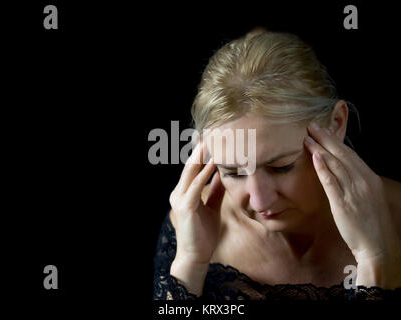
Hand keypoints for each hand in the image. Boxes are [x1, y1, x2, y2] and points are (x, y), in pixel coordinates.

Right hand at [169, 142, 224, 265]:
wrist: (196, 254)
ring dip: (202, 157)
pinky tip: (213, 164)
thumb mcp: (212, 206)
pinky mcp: (185, 206)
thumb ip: (215, 190)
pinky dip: (204, 174)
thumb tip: (222, 174)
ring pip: (191, 173)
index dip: (202, 154)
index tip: (213, 140)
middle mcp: (178, 193)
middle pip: (190, 167)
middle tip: (211, 133)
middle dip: (201, 150)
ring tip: (212, 142)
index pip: (193, 169)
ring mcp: (180, 199)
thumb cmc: (204, 232)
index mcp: (184, 192)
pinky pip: (196, 187)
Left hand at [303, 122, 400, 287]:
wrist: (378, 245)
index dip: (336, 141)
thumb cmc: (372, 223)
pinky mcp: (343, 204)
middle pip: (342, 154)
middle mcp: (363, 181)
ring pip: (335, 164)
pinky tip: (315, 157)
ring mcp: (353, 192)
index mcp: (370, 178)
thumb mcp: (369, 198)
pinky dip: (323, 168)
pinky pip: (331, 182)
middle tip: (311, 125)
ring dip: (320, 148)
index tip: (323, 131)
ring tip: (307, 137)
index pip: (350, 154)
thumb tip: (342, 172)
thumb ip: (356, 183)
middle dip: (326, 138)